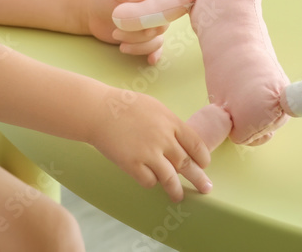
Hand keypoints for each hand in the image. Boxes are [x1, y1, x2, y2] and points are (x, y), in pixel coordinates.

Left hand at [87, 0, 167, 64]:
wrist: (93, 12)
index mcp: (152, 0)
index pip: (164, 11)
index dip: (157, 21)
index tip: (145, 27)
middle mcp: (155, 16)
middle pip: (158, 29)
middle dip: (139, 34)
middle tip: (116, 32)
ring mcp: (150, 29)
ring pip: (155, 42)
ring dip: (138, 45)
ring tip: (116, 38)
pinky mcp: (142, 41)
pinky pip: (153, 49)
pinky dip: (154, 54)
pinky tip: (150, 60)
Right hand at [90, 86, 212, 201]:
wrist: (96, 109)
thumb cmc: (121, 105)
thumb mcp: (152, 106)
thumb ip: (168, 123)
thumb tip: (180, 141)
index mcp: (171, 122)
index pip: (197, 145)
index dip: (202, 158)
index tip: (203, 165)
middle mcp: (163, 139)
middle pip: (188, 164)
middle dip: (199, 179)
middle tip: (206, 188)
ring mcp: (148, 152)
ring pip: (171, 179)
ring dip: (176, 190)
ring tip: (178, 196)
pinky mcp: (132, 164)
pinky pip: (149, 181)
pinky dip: (151, 182)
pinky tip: (148, 179)